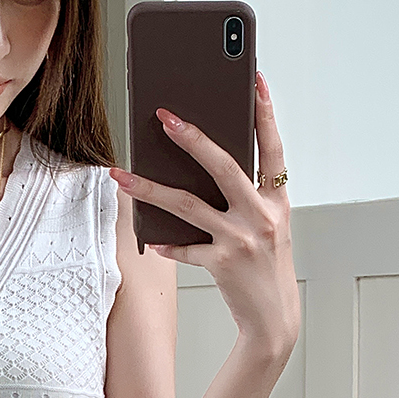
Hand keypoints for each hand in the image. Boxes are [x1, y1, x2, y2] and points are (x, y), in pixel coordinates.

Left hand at [109, 70, 298, 363]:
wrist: (275, 319)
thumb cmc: (266, 267)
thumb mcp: (267, 226)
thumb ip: (244, 197)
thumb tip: (199, 166)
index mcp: (277, 201)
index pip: (272, 147)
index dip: (264, 112)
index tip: (253, 78)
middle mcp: (262, 216)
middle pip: (223, 167)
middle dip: (192, 139)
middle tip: (163, 116)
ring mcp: (242, 240)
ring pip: (188, 205)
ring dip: (150, 188)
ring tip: (121, 175)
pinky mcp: (223, 265)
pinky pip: (186, 248)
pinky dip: (168, 243)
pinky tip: (150, 238)